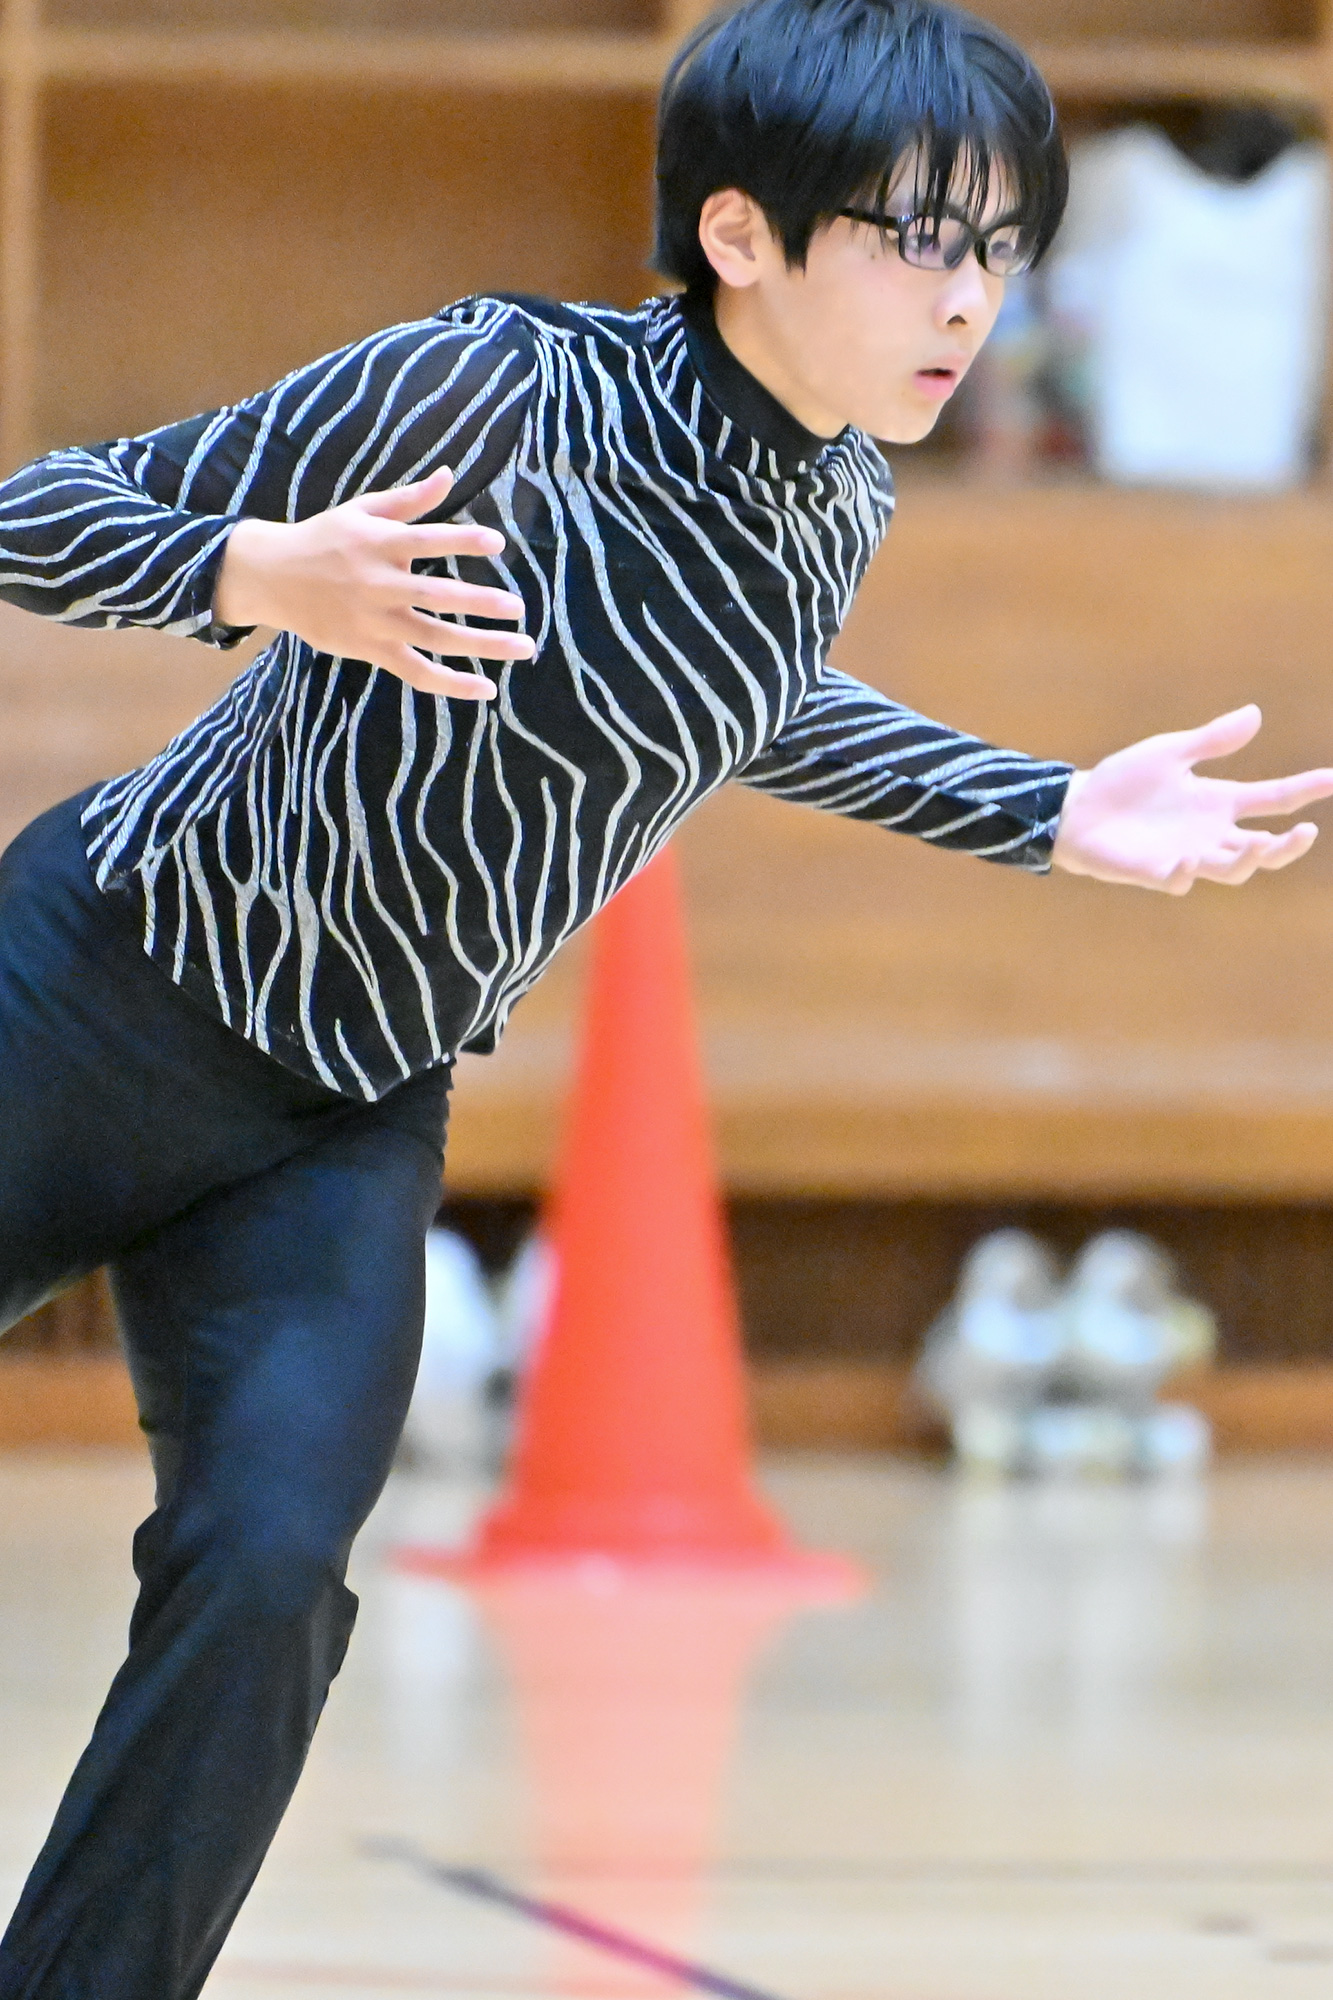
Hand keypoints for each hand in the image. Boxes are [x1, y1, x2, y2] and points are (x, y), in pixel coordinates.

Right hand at [213, 466, 534, 699]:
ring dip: (481, 645)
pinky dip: (450, 683)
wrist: (272, 577)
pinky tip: (485, 687)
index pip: (427, 540)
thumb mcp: (362, 511)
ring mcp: (375, 621)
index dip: (462, 542)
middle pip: (437, 597)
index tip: (497, 544)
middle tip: (519, 608)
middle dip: (481, 603)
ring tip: (523, 647)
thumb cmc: (325, 539)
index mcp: (378, 544)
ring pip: (434, 638)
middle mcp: (379, 584)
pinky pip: (416, 671)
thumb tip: (450, 475)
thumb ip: (409, 500)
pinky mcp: (370, 650)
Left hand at [1051, 705, 1332, 894]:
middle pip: (1263, 847)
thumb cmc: (1122, 781)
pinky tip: (1190, 861)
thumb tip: (1255, 713)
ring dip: (1247, 860)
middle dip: (1288, 844)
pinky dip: (1187, 874)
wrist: (1076, 808)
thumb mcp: (1170, 752)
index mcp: (1218, 801)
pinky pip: (1179, 880)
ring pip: (1232, 870)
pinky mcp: (1155, 872)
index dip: (1304, 790)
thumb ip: (1211, 740)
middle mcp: (1210, 833)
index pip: (1272, 799)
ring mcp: (1186, 855)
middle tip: (1306, 831)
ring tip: (1257, 846)